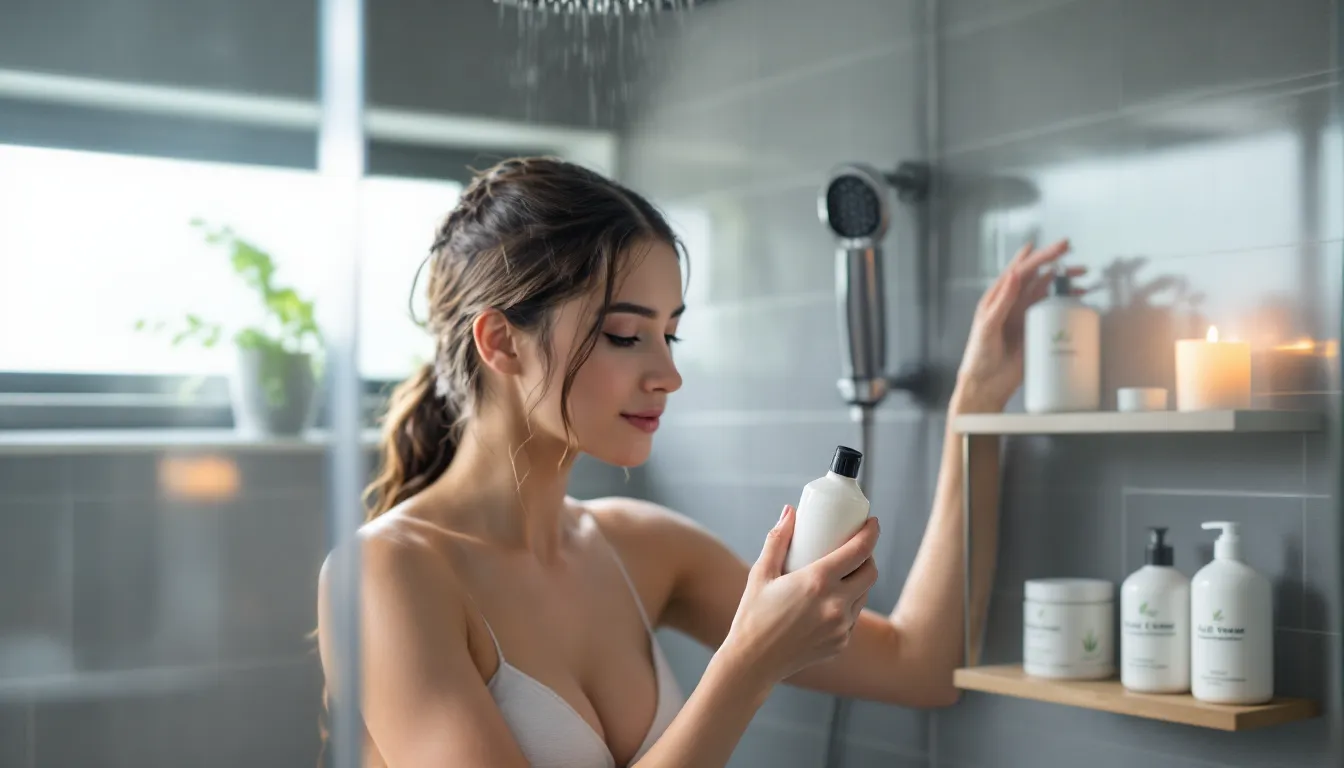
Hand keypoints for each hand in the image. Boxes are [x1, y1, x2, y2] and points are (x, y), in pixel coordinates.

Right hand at [721, 505, 879, 683]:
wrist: (753, 662)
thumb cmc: (753, 615)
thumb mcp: (761, 573)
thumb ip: (777, 539)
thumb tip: (790, 512)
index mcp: (817, 582)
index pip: (859, 551)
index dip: (870, 533)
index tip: (872, 523)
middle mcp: (835, 605)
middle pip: (871, 573)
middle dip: (868, 556)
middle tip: (856, 548)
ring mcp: (841, 627)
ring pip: (863, 595)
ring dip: (859, 581)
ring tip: (844, 573)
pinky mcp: (841, 643)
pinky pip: (853, 618)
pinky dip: (847, 605)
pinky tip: (832, 601)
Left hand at [955, 239, 1079, 411]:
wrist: (986, 384)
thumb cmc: (979, 356)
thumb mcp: (987, 327)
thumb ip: (1001, 302)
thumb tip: (1013, 275)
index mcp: (997, 298)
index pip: (1020, 271)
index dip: (1037, 256)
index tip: (1054, 246)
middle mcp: (1012, 303)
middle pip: (1036, 276)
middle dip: (1053, 262)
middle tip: (1070, 250)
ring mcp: (1025, 316)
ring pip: (1047, 291)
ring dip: (1063, 280)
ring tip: (1081, 273)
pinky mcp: (1035, 330)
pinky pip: (1053, 311)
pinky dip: (1065, 303)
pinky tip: (1077, 298)